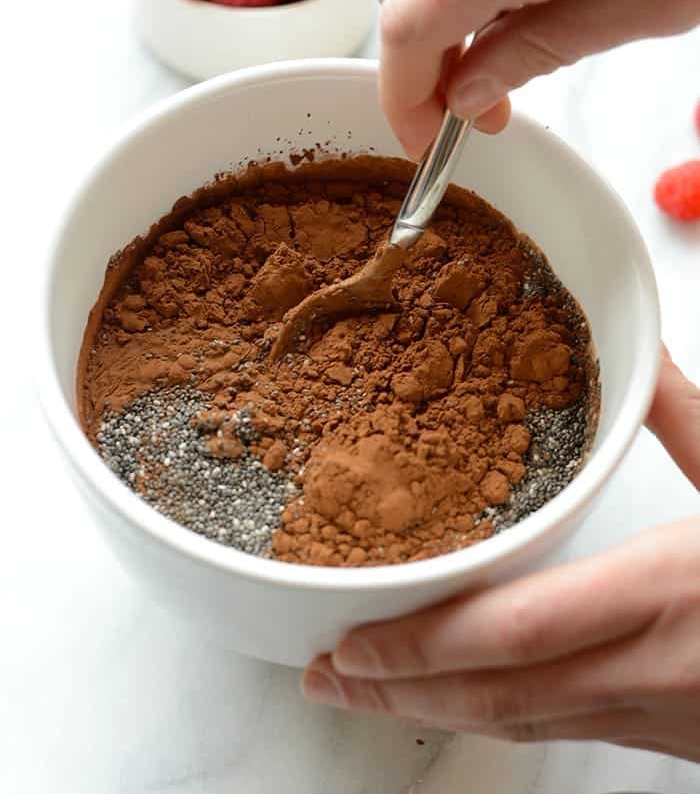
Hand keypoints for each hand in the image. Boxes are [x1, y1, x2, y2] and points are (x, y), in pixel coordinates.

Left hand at [302, 349, 699, 760]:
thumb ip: (689, 417)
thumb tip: (643, 352)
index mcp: (669, 593)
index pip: (517, 633)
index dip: (426, 645)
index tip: (352, 640)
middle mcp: (651, 669)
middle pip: (499, 693)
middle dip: (400, 690)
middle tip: (322, 678)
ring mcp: (658, 717)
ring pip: (524, 722)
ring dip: (436, 708)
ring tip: (361, 692)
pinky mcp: (668, 735)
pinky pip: (561, 727)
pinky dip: (495, 713)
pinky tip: (459, 697)